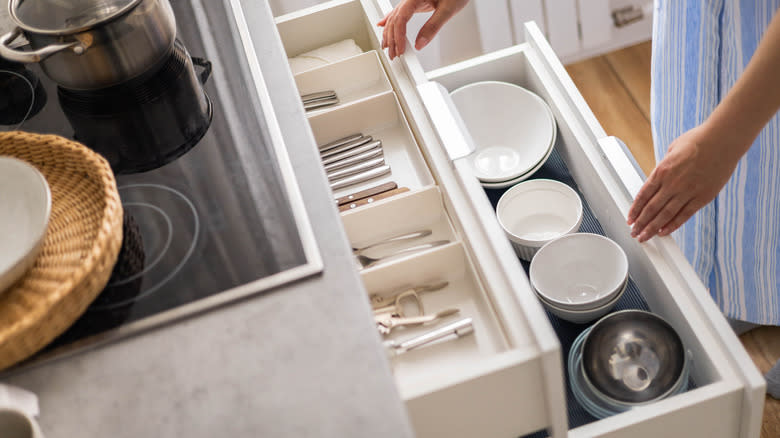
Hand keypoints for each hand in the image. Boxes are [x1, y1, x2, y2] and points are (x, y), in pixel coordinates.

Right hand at [377, 0, 468, 59]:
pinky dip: (390, 21)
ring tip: (388, 47)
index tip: (400, 50)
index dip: (398, 36)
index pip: (401, 19)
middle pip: (394, 20)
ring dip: (389, 33)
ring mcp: (410, 0)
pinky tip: (383, 25)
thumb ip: (433, 26)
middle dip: (391, 39)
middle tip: (393, 54)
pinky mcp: (414, 2)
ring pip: (394, 17)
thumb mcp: (447, 9)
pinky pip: (398, 13)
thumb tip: (420, 43)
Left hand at [627, 124, 741, 241]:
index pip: (643, 195)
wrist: (723, 139)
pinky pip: (685, 215)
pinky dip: (673, 225)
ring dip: (652, 228)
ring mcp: (688, 191)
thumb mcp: (672, 149)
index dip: (635, 209)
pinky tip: (664, 232)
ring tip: (644, 237)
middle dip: (640, 223)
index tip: (630, 218)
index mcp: (662, 170)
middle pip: (651, 209)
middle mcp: (672, 183)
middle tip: (634, 233)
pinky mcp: (703, 197)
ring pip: (665, 215)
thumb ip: (664, 166)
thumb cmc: (698, 140)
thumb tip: (657, 178)